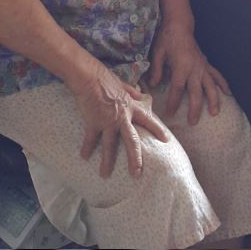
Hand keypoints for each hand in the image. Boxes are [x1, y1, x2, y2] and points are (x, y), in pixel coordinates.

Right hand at [72, 64, 168, 178]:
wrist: (88, 76)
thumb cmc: (104, 77)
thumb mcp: (122, 84)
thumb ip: (132, 92)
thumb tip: (140, 94)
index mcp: (131, 106)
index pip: (148, 119)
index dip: (158, 129)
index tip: (166, 140)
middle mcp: (122, 117)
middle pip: (132, 141)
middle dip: (135, 158)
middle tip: (137, 174)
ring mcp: (108, 121)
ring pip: (110, 146)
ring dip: (107, 161)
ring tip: (105, 175)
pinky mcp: (94, 122)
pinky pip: (91, 139)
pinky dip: (87, 148)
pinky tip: (84, 156)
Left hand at [149, 24, 230, 122]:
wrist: (180, 25)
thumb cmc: (167, 39)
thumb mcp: (158, 53)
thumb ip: (157, 69)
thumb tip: (152, 84)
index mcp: (181, 66)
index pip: (177, 89)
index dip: (173, 102)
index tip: (170, 114)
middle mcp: (194, 68)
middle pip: (196, 92)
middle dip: (195, 109)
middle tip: (193, 123)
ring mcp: (202, 66)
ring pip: (211, 86)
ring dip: (214, 100)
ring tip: (214, 113)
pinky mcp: (206, 63)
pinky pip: (217, 75)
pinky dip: (223, 84)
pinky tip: (228, 94)